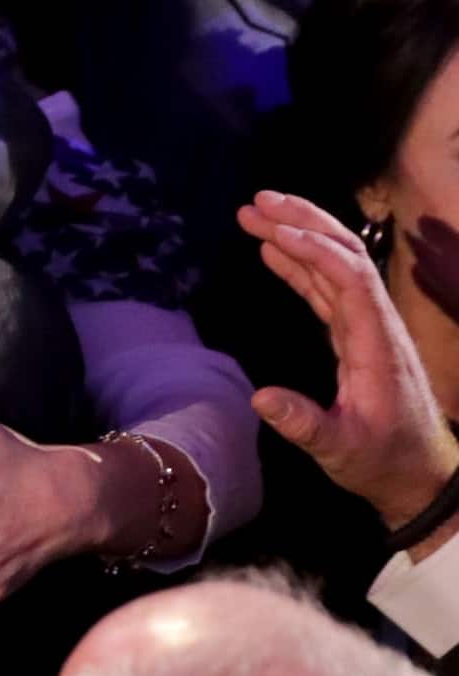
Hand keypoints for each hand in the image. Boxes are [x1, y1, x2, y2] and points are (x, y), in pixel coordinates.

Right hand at [237, 191, 458, 534]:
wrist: (419, 475)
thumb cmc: (383, 462)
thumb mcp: (341, 450)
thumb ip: (304, 423)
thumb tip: (260, 397)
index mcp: (377, 343)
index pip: (350, 279)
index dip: (313, 252)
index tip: (272, 234)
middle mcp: (375, 324)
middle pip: (346, 256)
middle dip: (305, 223)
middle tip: (258, 200)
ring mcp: (366, 328)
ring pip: (335, 266)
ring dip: (298, 235)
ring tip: (255, 213)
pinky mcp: (354, 337)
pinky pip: (326, 289)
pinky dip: (298, 265)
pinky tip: (271, 252)